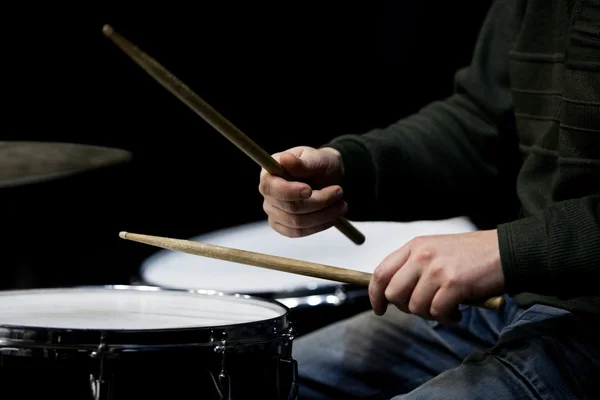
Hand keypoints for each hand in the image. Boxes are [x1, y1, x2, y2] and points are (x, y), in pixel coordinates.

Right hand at [259, 146, 346, 237]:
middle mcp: (268, 192)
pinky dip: (319, 225)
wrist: (330, 178)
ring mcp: (273, 210)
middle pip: (289, 207)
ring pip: (297, 222)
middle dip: (319, 201)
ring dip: (323, 215)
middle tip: (339, 191)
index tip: (309, 190)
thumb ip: (302, 162)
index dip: (289, 191)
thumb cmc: (321, 164)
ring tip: (341, 204)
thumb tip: (285, 159)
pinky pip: (298, 232)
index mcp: (269, 172)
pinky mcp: (282, 225)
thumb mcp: (317, 158)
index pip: (270, 187)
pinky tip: (332, 216)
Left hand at [369, 230, 504, 324]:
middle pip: (394, 293)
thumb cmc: (472, 254)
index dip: (375, 294)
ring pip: (415, 307)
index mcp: (414, 246)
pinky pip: (437, 313)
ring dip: (430, 315)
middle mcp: (421, 256)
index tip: (379, 308)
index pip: (381, 272)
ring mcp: (436, 270)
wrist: (506, 251)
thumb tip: (395, 294)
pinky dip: (446, 318)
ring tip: (447, 309)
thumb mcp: (435, 250)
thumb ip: (414, 266)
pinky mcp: (453, 284)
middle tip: (424, 308)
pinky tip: (457, 312)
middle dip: (406, 308)